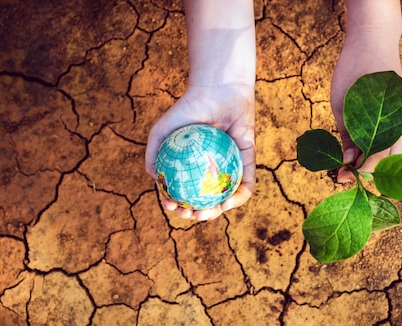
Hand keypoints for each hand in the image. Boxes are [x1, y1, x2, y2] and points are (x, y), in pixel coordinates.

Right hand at [145, 0, 255, 220]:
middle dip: (198, 215)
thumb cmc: (188, 108)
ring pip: (226, 197)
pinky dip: (239, 197)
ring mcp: (230, 166)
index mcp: (191, 166)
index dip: (177, 205)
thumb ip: (153, 153)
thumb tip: (153, 179)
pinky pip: (246, 184)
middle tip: (192, 214)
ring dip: (218, 211)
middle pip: (205, 200)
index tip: (172, 207)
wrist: (217, 90)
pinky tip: (228, 201)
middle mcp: (211, 169)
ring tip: (208, 212)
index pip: (184, 193)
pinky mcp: (248, 161)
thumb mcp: (162, 131)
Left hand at [330, 0, 401, 182]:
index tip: (340, 177)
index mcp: (389, 118)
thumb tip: (348, 164)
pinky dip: (390, 156)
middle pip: (394, 164)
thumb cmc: (354, 70)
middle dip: (369, 173)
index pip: (378, 159)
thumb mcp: (341, 105)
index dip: (358, 172)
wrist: (374, 41)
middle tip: (344, 175)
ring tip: (357, 167)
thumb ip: (347, 136)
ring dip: (383, 167)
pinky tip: (371, 155)